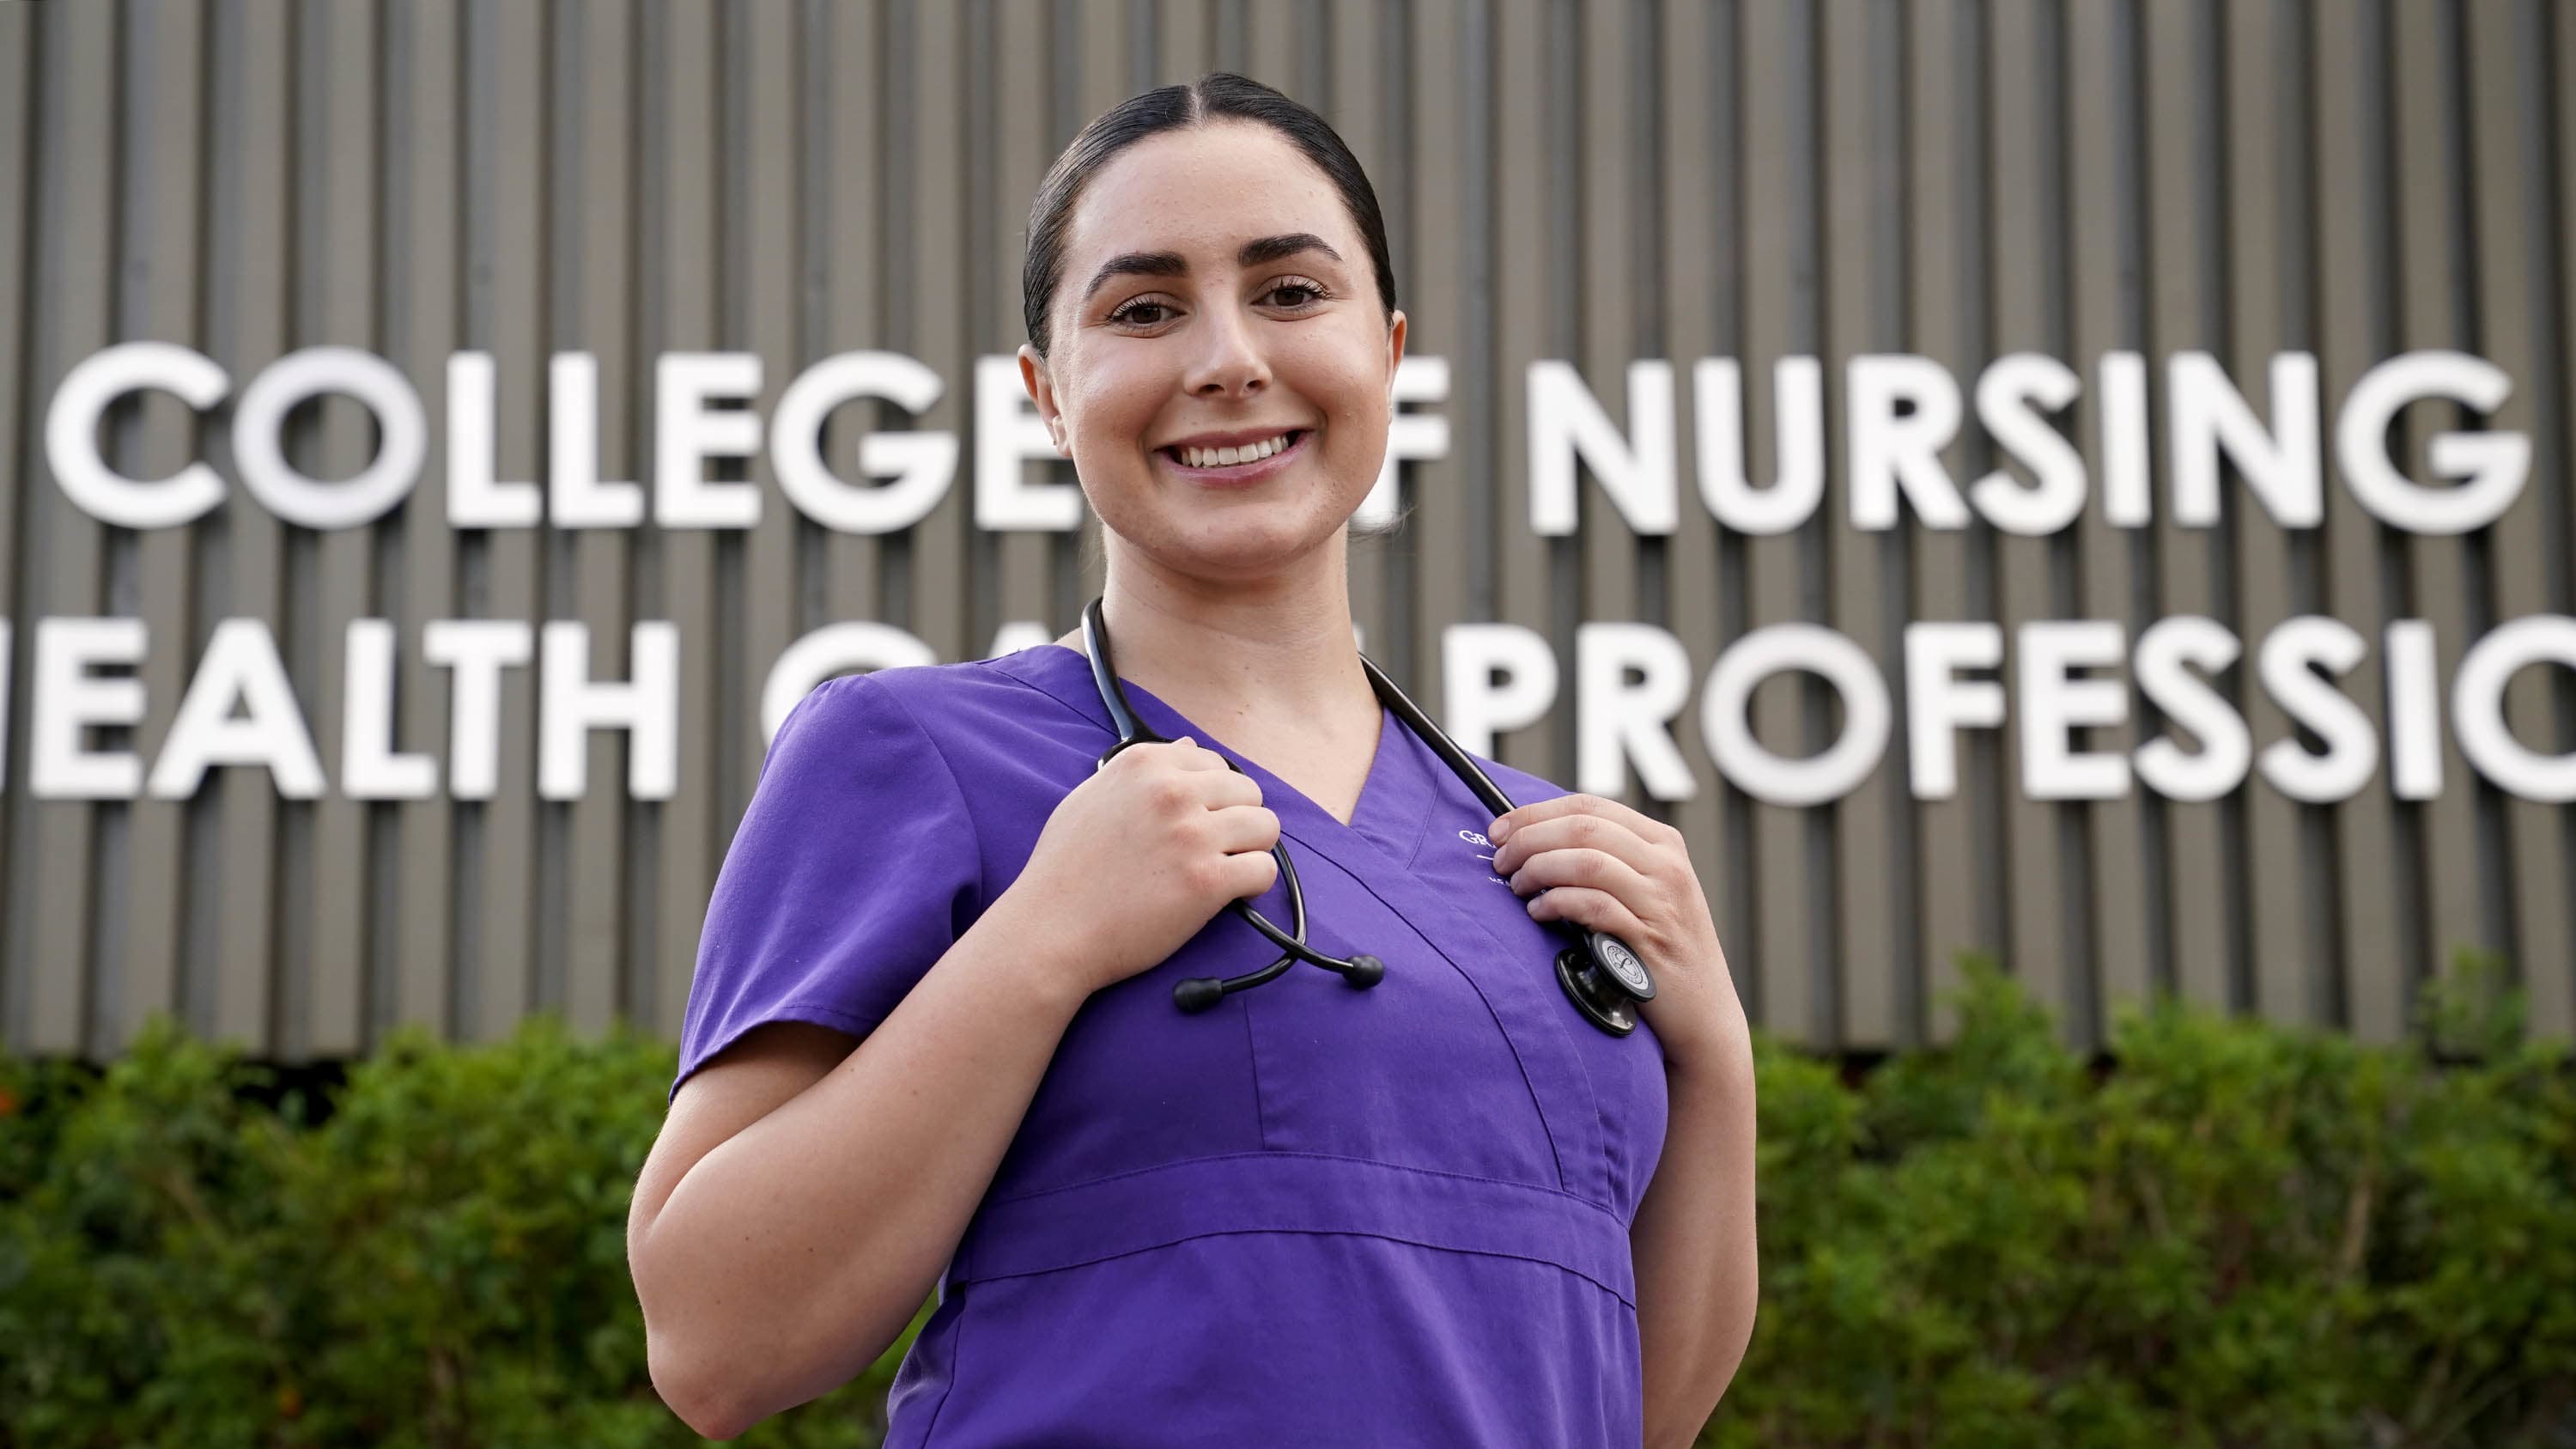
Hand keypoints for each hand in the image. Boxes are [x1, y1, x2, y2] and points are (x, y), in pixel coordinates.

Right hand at [1004, 738, 1281, 998]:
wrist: (1051, 929)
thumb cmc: (1064, 869)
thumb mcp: (1091, 798)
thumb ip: (1143, 772)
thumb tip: (1187, 747)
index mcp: (1144, 765)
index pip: (1215, 763)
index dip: (1213, 796)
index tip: (1198, 821)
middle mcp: (1172, 792)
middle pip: (1248, 791)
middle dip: (1237, 820)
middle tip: (1214, 849)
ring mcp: (1192, 835)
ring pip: (1266, 827)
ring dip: (1251, 849)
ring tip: (1226, 869)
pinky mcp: (1207, 881)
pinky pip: (1264, 870)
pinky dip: (1254, 884)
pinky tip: (1231, 893)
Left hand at [1487, 795, 1743, 1069]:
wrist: (1705, 1015)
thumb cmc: (1662, 952)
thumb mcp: (1648, 892)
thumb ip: (1607, 861)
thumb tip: (1534, 841)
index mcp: (1663, 844)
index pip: (1590, 806)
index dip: (1536, 813)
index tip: (1500, 830)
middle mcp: (1666, 866)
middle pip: (1583, 828)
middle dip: (1529, 839)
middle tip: (1501, 860)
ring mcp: (1661, 902)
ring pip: (1587, 861)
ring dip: (1540, 869)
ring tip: (1518, 887)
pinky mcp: (1650, 939)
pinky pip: (1594, 906)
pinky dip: (1557, 903)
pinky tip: (1539, 912)